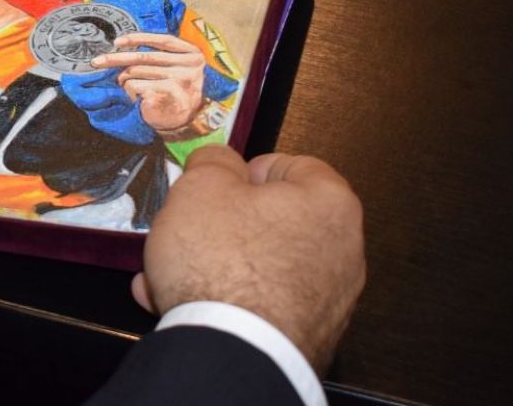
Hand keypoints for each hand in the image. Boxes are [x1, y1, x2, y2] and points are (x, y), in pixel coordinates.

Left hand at [90, 32, 205, 132]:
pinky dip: (129, 91)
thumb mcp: (173, 67)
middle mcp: (189, 64)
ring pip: (136, 71)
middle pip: (145, 56)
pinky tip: (135, 98)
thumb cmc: (173, 90)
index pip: (163, 40)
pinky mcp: (168, 93)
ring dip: (125, 80)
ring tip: (127, 87)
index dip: (138, 39)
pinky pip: (136, 85)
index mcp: (192, 53)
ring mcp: (180, 79)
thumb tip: (123, 46)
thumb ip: (158, 55)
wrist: (184, 119)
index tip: (117, 42)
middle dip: (116, 59)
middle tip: (97, 61)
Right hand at [131, 144, 364, 372]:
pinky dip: (227, 300)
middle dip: (224, 223)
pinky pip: (261, 305)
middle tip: (189, 226)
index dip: (247, 168)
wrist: (231, 351)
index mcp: (329, 202)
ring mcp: (328, 301)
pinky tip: (182, 301)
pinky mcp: (306, 338)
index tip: (218, 180)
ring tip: (170, 271)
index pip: (293, 165)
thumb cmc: (223, 262)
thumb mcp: (201, 186)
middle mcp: (342, 251)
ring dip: (217, 264)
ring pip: (261, 265)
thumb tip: (219, 161)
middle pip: (274, 220)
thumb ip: (213, 162)